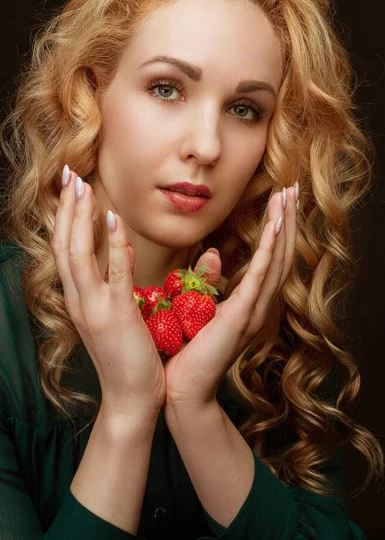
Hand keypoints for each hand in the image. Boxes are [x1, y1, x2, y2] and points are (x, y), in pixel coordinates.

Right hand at [51, 169, 165, 415]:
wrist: (131, 399)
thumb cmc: (127, 357)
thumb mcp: (116, 315)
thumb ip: (115, 282)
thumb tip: (122, 250)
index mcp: (79, 299)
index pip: (65, 250)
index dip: (65, 218)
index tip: (70, 188)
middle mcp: (79, 300)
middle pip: (63, 245)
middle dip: (65, 208)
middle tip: (67, 174)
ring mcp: (95, 308)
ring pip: (78, 254)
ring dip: (79, 218)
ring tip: (81, 186)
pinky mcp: (117, 316)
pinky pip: (113, 274)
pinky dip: (111, 245)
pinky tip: (113, 219)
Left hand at [163, 186, 297, 405]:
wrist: (182, 390)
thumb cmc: (187, 352)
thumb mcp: (199, 308)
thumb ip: (210, 281)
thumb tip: (214, 255)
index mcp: (248, 304)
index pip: (270, 260)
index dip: (279, 230)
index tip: (280, 201)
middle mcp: (257, 307)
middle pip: (281, 256)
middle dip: (287, 221)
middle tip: (292, 189)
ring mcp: (252, 313)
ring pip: (276, 262)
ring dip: (283, 228)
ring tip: (288, 198)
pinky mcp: (240, 318)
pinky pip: (259, 278)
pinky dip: (270, 252)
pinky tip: (276, 228)